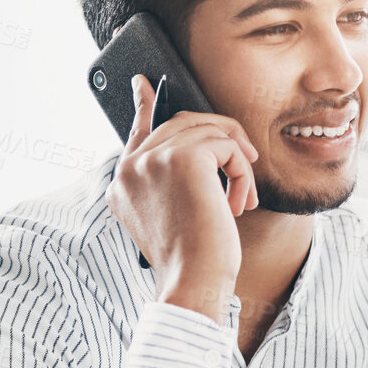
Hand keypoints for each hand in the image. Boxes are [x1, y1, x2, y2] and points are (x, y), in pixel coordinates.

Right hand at [107, 74, 258, 322]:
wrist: (192, 283)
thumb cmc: (191, 260)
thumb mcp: (173, 217)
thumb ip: (172, 181)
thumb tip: (204, 147)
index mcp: (123, 183)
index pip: (135, 132)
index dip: (143, 105)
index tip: (144, 84)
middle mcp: (131, 168)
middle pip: (181, 124)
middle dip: (221, 136)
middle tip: (245, 159)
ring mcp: (153, 160)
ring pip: (209, 132)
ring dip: (236, 162)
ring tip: (241, 196)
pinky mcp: (183, 158)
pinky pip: (226, 145)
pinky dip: (242, 172)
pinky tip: (238, 202)